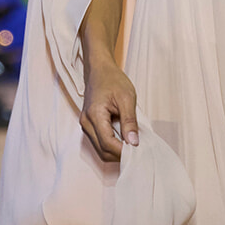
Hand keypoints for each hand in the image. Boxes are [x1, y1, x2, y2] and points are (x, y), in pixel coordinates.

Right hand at [79, 48, 137, 162]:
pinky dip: (111, 145)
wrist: (99, 70)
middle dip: (120, 154)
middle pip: (102, 151)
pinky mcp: (88, 125)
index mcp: (94, 115)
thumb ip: (129, 121)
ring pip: (100, 149)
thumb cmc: (112, 80)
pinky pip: (99, 142)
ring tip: (132, 145)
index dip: (123, 151)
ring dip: (115, 151)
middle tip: (137, 150)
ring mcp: (85, 125)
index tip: (138, 151)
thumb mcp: (127, 98)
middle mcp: (86, 123)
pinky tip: (124, 140)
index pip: (108, 143)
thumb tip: (133, 142)